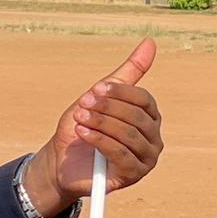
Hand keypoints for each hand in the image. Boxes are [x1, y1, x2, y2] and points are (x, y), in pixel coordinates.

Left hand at [21, 40, 163, 216]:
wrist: (62, 162)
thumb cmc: (84, 126)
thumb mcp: (101, 96)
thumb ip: (128, 71)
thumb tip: (150, 42)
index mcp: (149, 117)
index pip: (144, 99)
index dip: (119, 93)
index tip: (95, 89)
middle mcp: (154, 138)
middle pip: (137, 117)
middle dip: (107, 109)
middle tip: (83, 105)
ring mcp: (146, 158)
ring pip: (128, 135)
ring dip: (100, 124)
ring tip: (79, 119)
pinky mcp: (133, 175)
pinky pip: (120, 154)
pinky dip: (99, 141)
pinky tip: (83, 134)